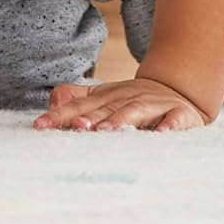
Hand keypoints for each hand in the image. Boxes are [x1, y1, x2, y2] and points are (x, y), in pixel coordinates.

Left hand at [33, 76, 208, 132]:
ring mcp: (154, 105)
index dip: (61, 115)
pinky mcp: (179, 114)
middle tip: (75, 128)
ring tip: (106, 131)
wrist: (182, 89)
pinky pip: (174, 119)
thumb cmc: (136, 102)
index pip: (81, 107)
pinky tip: (161, 134)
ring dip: (121, 120)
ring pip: (136, 112)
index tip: (41, 126)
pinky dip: (168, 126)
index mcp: (109, 97)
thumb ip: (79, 99)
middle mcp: (130, 98)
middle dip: (90, 118)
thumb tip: (53, 96)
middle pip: (106, 108)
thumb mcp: (107, 97)